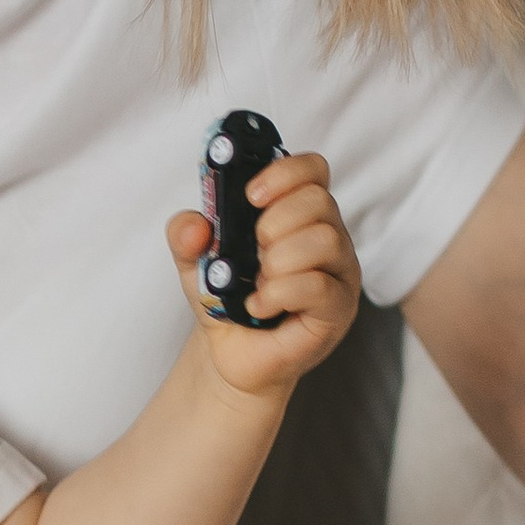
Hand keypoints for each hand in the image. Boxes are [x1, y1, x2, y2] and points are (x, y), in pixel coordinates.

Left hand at [166, 150, 360, 397]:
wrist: (231, 354)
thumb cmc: (226, 300)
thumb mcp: (194, 259)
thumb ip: (185, 233)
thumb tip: (195, 226)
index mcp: (300, 213)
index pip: (313, 170)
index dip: (284, 173)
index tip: (251, 196)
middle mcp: (328, 236)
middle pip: (319, 200)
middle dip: (275, 222)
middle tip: (253, 251)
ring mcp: (339, 273)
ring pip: (325, 239)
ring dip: (278, 260)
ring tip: (258, 282)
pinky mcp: (338, 308)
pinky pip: (318, 285)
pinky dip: (279, 293)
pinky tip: (260, 305)